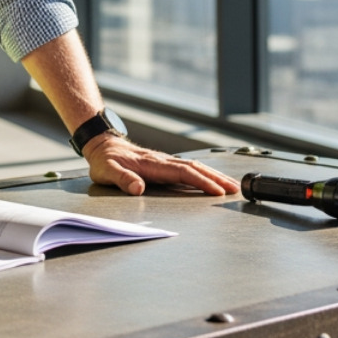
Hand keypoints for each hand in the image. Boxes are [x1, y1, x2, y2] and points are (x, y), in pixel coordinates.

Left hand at [83, 135, 239, 195]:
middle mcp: (162, 161)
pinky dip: (203, 174)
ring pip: (194, 167)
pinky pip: (188, 169)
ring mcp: (164, 162)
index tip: (217, 191)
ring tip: (230, 185)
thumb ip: (122, 179)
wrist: (102, 146)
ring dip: (213, 175)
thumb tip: (138, 188)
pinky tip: (210, 180)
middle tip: (235, 189)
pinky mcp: (164, 165)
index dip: (201, 182)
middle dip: (216, 178)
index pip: (183, 172)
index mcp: (153, 164)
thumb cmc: (104, 161)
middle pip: (195, 168)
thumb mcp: (106, 171)